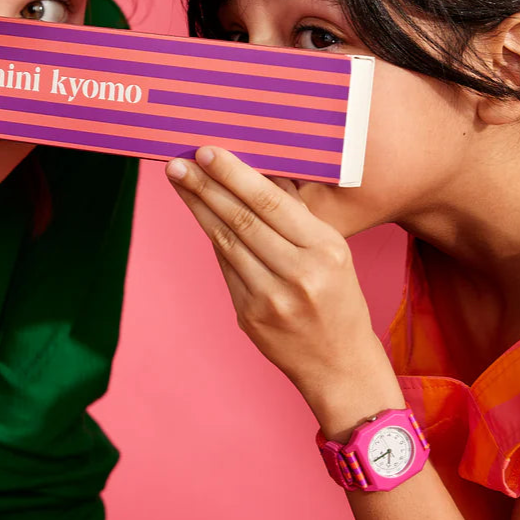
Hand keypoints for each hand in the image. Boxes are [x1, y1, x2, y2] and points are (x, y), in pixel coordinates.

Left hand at [166, 146, 385, 410]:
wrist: (341, 366)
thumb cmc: (338, 298)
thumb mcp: (334, 252)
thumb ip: (296, 217)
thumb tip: (255, 172)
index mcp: (326, 249)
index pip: (271, 203)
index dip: (235, 175)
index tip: (208, 152)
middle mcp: (300, 273)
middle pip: (242, 219)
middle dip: (205, 186)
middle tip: (179, 162)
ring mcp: (271, 298)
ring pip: (225, 241)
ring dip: (198, 207)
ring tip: (179, 180)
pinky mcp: (250, 316)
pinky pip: (224, 267)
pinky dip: (211, 238)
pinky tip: (199, 215)